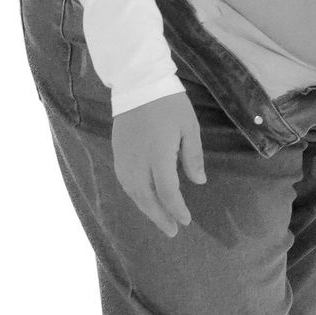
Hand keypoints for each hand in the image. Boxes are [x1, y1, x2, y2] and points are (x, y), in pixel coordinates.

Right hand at [110, 93, 206, 237]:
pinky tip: (144, 200)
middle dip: (160, 217)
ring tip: (160, 220)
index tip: (186, 220)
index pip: (167, 192)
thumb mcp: (189, 127)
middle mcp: (137, 162)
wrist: (138, 83)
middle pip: (147, 198)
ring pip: (133, 193)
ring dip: (146, 209)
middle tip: (172, 232)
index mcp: (158, 155)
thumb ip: (192, 157)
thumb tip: (198, 182)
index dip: (176, 209)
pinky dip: (135, 195)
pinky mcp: (116, 154)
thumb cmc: (169, 103)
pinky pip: (125, 182)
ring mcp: (124, 159)